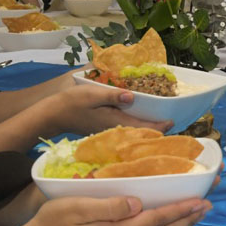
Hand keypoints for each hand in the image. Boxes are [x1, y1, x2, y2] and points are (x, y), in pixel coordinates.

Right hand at [29, 195, 210, 225]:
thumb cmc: (52, 223)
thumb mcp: (76, 207)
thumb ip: (108, 205)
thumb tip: (137, 204)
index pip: (155, 220)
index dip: (179, 210)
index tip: (200, 200)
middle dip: (188, 220)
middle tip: (209, 204)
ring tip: (197, 214)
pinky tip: (169, 224)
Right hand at [49, 84, 172, 134]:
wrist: (53, 114)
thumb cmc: (71, 102)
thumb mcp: (92, 94)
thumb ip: (112, 95)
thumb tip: (132, 96)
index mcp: (114, 121)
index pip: (142, 126)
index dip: (158, 126)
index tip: (172, 122)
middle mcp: (114, 129)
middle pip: (140, 131)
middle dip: (156, 127)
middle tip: (172, 122)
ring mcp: (108, 130)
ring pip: (133, 130)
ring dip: (146, 126)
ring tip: (161, 120)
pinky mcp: (104, 128)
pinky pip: (124, 128)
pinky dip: (135, 124)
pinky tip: (139, 118)